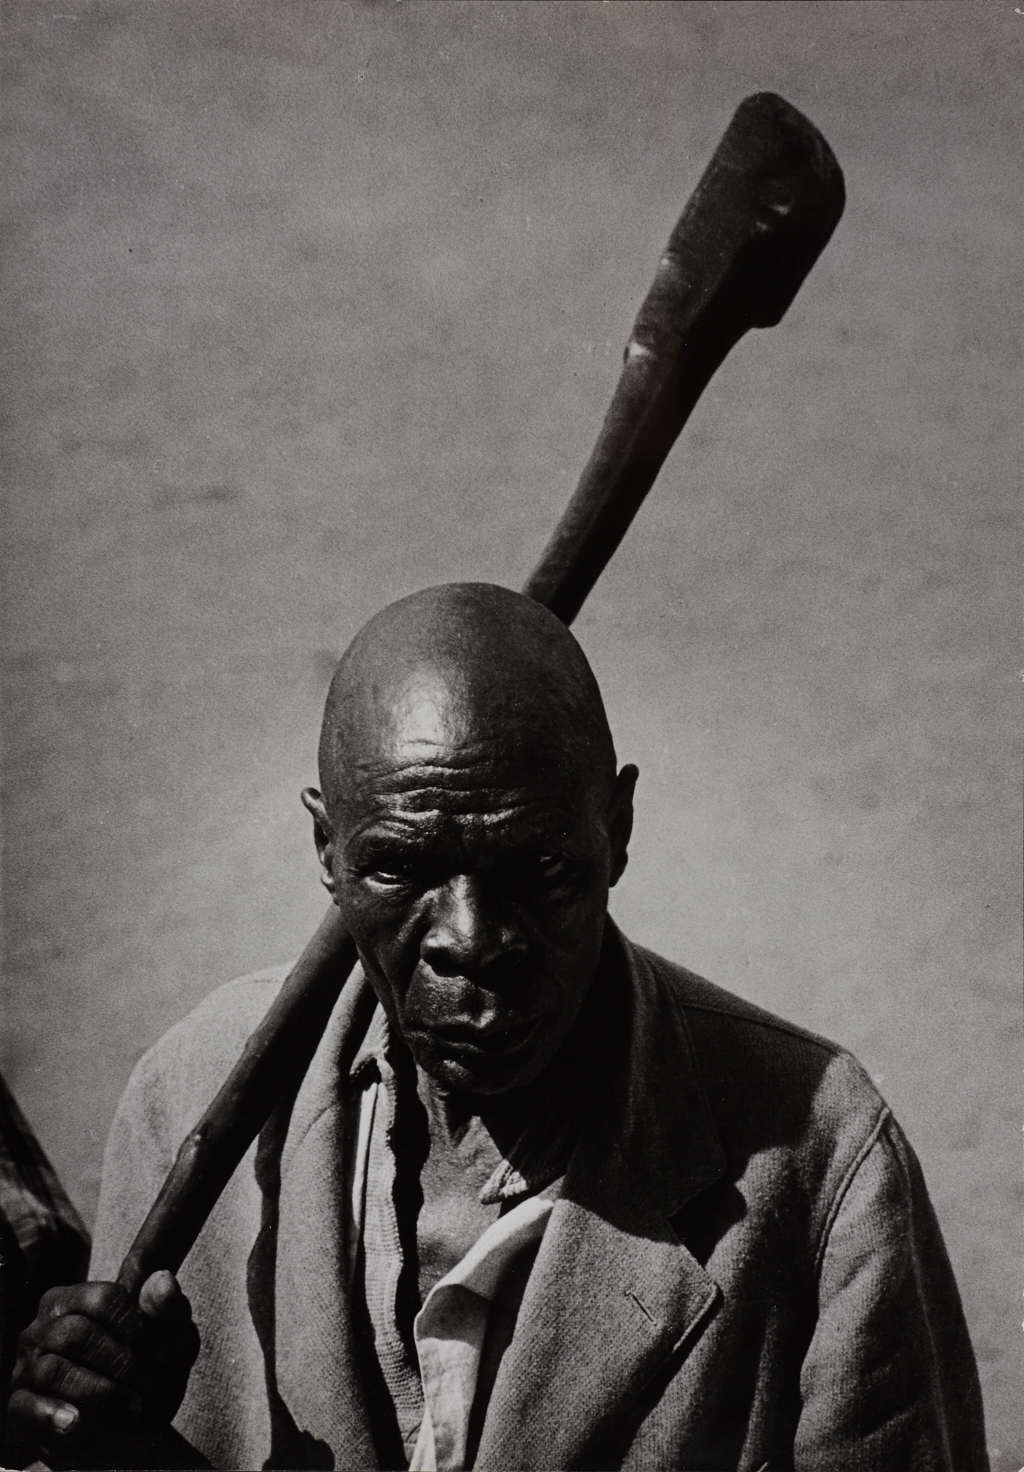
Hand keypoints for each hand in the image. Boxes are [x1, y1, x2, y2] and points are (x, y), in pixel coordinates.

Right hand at [6, 1270, 200, 1467]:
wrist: (128, 1425)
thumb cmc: (148, 1370)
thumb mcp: (173, 1339)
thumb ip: (171, 1309)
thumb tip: (162, 1279)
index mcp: (75, 1299)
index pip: (102, 1298)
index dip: (136, 1327)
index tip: (162, 1355)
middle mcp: (44, 1328)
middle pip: (76, 1334)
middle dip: (119, 1362)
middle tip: (147, 1385)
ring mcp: (27, 1367)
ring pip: (53, 1371)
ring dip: (99, 1392)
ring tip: (132, 1408)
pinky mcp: (20, 1406)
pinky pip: (26, 1407)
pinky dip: (52, 1415)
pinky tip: (76, 1422)